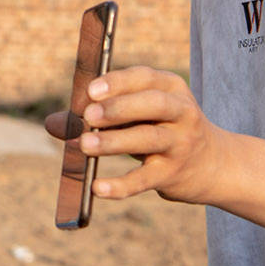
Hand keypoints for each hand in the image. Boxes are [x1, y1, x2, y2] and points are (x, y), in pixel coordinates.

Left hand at [67, 62, 221, 208]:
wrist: (211, 165)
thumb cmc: (160, 130)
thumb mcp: (137, 114)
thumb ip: (96, 115)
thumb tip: (52, 124)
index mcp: (170, 88)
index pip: (145, 77)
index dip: (118, 82)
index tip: (90, 90)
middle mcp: (181, 112)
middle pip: (154, 104)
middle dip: (120, 108)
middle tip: (88, 116)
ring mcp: (180, 144)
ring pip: (149, 139)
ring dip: (115, 141)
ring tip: (85, 144)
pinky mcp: (173, 174)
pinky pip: (145, 179)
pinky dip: (121, 185)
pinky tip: (97, 188)